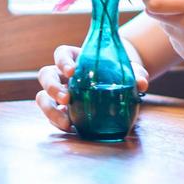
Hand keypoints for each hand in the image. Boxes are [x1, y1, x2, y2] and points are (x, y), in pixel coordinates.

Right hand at [34, 42, 149, 131]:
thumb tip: (141, 83)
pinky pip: (52, 116)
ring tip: (66, 122)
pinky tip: (72, 129)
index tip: (71, 71)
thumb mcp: (129, 71)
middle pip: (45, 75)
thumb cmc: (119, 73)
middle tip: (66, 99)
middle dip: (51, 87)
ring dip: (50, 110)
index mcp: (75, 58)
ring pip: (43, 98)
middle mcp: (62, 75)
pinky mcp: (61, 110)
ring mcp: (59, 93)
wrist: (118, 88)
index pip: (61, 54)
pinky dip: (58, 123)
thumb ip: (135, 74)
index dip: (62, 61)